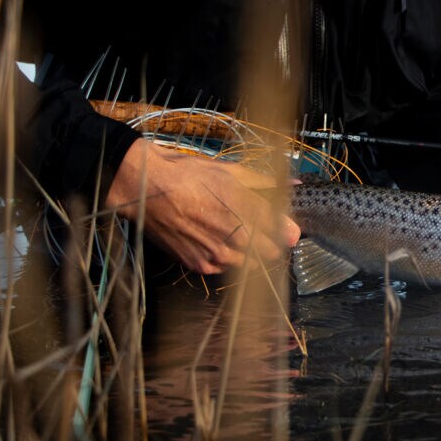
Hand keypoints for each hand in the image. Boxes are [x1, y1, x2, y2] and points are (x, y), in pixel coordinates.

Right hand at [105, 139, 300, 273]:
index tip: (285, 226)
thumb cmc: (188, 175)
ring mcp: (217, 253)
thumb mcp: (230, 171)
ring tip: (236, 236)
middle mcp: (236, 235)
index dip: (287, 229)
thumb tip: (294, 182)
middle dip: (273, 243)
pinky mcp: (200, 265)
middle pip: (272, 252)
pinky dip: (226, 260)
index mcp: (247, 209)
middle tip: (263, 233)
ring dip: (251, 254)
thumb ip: (265, 181)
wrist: (146, 189)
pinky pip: (225, 269)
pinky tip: (216, 243)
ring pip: (251, 264)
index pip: (285, 231)